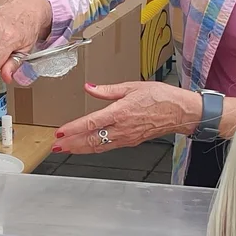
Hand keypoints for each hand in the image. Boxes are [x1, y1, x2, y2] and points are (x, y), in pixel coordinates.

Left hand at [51, 81, 199, 154]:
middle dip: (71, 144)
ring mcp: (126, 138)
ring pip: (98, 147)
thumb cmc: (161, 97)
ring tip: (66, 149)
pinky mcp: (131, 142)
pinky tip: (87, 147)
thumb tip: (90, 87)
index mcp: (120, 113)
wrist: (180, 112)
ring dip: (80, 148)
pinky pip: (108, 147)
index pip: (90, 123)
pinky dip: (94, 149)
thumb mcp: (132, 86)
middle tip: (56, 146)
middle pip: (90, 140)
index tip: (60, 133)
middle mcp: (121, 128)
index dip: (73, 129)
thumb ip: (107, 90)